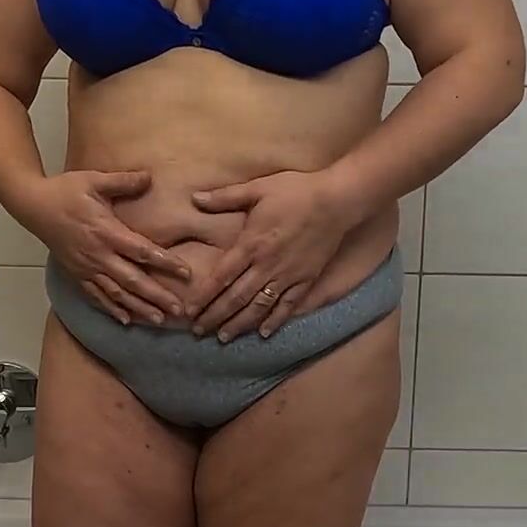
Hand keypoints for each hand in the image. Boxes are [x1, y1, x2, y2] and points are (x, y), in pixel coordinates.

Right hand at [31, 170, 190, 324]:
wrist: (33, 206)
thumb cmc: (65, 191)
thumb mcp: (94, 180)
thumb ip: (123, 181)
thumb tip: (149, 177)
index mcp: (106, 232)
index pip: (142, 251)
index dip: (166, 263)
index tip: (187, 273)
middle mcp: (98, 255)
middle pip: (133, 280)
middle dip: (157, 297)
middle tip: (180, 311)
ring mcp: (86, 268)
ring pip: (117, 294)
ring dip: (139, 308)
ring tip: (160, 320)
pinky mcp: (76, 274)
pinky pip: (96, 296)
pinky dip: (111, 309)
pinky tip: (126, 320)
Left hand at [187, 170, 361, 340]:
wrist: (336, 201)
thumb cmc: (296, 191)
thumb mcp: (258, 188)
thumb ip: (225, 197)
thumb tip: (195, 198)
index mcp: (251, 245)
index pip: (221, 277)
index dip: (204, 296)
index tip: (189, 312)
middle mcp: (266, 265)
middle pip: (236, 297)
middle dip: (215, 316)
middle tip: (199, 331)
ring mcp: (287, 275)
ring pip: (259, 306)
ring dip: (239, 324)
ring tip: (224, 337)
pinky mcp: (306, 280)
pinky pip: (288, 305)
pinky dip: (275, 321)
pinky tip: (264, 334)